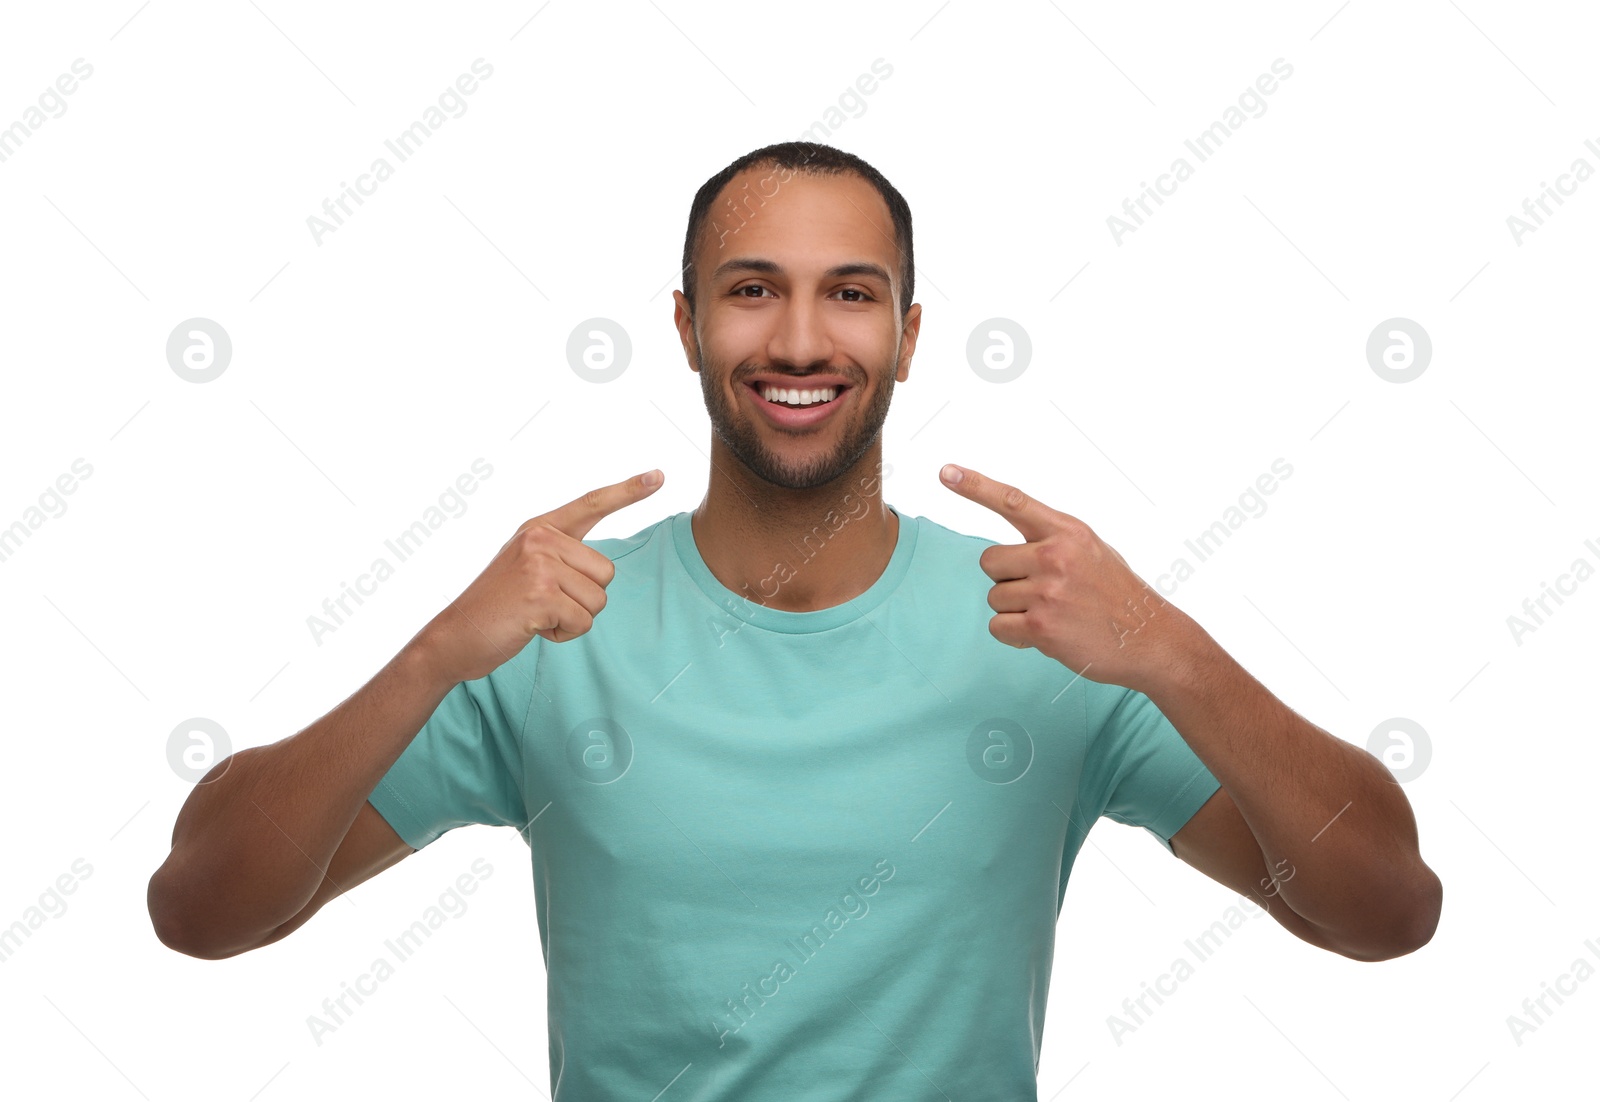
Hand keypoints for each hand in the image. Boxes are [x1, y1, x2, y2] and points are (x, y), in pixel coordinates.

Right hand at [417, 469, 663, 684]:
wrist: (455, 636)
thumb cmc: (497, 607)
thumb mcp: (525, 567)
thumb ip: (560, 557)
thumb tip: (601, 570)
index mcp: (539, 528)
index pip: (591, 503)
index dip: (628, 491)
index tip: (659, 476)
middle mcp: (540, 539)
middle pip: (606, 573)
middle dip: (583, 598)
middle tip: (542, 603)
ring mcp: (540, 565)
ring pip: (598, 600)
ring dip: (572, 618)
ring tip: (535, 614)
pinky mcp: (541, 595)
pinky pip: (583, 622)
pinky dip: (563, 634)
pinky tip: (533, 627)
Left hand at [939, 463, 1189, 690]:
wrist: (1150, 638)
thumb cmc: (1117, 595)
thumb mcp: (1093, 550)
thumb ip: (1053, 541)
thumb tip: (1009, 550)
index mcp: (1068, 531)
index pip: (1013, 501)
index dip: (975, 486)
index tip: (946, 472)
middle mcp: (1055, 555)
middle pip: (989, 561)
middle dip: (1007, 579)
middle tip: (1043, 592)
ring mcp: (1048, 591)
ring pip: (994, 597)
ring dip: (1015, 610)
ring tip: (1054, 614)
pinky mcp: (1041, 626)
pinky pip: (998, 627)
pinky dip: (1015, 635)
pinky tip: (1047, 634)